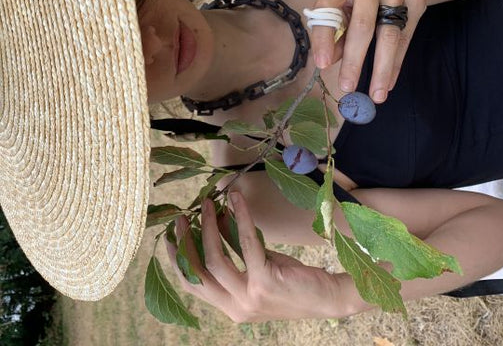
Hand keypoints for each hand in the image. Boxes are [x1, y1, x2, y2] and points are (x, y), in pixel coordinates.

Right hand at [165, 193, 341, 322]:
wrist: (326, 297)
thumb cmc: (291, 282)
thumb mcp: (258, 267)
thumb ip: (235, 251)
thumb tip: (216, 219)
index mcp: (230, 308)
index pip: (194, 285)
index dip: (177, 260)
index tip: (168, 237)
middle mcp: (236, 308)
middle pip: (198, 272)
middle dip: (186, 242)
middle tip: (183, 216)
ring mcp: (250, 297)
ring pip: (215, 259)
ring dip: (209, 227)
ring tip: (208, 203)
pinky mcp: (266, 281)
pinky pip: (246, 243)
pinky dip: (239, 218)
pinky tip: (237, 201)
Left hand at [311, 0, 426, 102]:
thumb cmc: (360, 1)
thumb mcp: (342, 11)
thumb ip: (334, 35)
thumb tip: (328, 63)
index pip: (328, 8)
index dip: (324, 38)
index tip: (322, 64)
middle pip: (363, 25)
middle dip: (354, 60)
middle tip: (347, 87)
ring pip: (389, 35)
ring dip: (381, 70)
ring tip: (376, 95)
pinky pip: (406, 38)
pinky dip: (396, 64)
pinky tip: (389, 83)